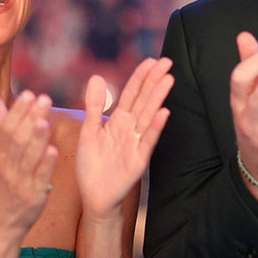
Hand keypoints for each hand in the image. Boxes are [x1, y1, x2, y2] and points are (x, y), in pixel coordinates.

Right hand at [0, 91, 58, 242]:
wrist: (0, 221)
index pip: (5, 128)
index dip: (17, 111)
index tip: (28, 94)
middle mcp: (5, 167)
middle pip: (17, 140)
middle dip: (31, 118)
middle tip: (44, 99)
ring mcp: (19, 182)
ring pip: (28, 157)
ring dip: (37, 138)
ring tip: (46, 120)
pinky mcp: (33, 196)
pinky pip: (39, 178)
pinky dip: (46, 164)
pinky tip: (53, 149)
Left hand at [77, 58, 173, 217]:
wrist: (94, 197)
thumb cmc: (91, 165)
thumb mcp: (88, 131)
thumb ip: (94, 106)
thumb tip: (97, 76)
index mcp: (117, 121)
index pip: (131, 93)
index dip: (140, 77)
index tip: (151, 60)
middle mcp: (129, 129)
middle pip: (143, 100)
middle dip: (154, 81)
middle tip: (167, 62)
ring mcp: (135, 144)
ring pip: (148, 116)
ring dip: (158, 98)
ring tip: (168, 80)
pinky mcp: (138, 161)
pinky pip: (148, 141)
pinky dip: (156, 127)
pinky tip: (164, 113)